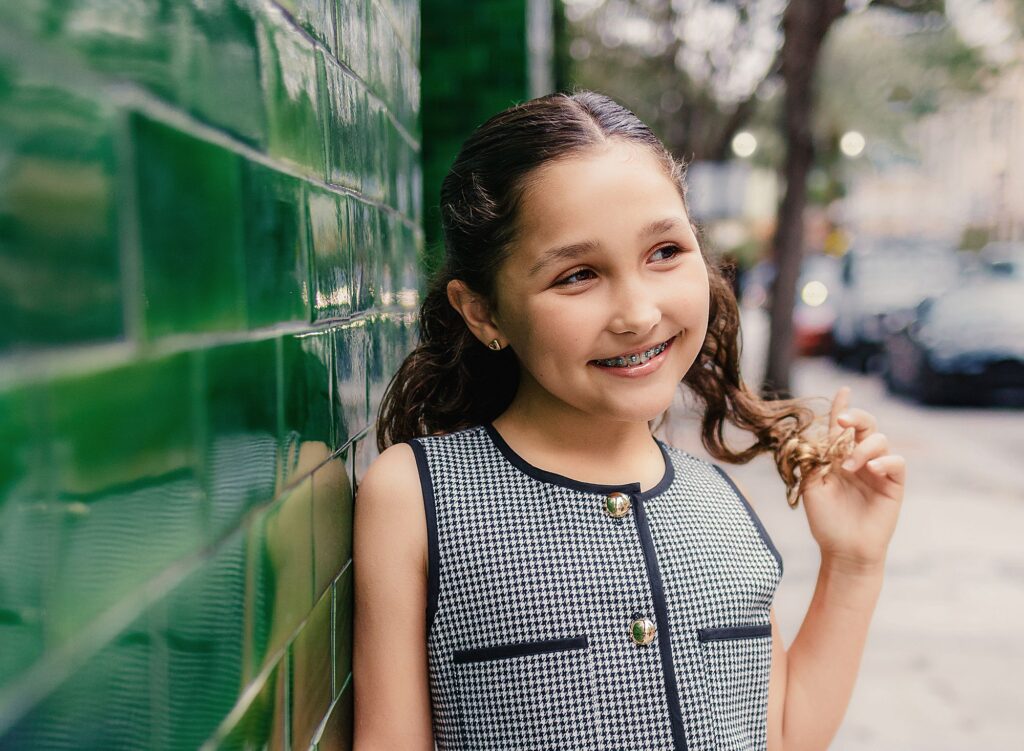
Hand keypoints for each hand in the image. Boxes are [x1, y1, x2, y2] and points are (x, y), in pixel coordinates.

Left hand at [800, 386, 905, 572]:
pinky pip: (897, 463)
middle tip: (842, 421)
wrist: (843, 549)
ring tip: (850, 466)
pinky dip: (884, 460)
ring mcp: (878, 471)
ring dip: (863, 447)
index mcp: (837, 457)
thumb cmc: (826, 521)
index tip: (843, 391)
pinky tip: (870, 469)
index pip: (841, 428)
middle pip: (865, 426)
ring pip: (880, 440)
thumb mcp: (812, 487)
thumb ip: (814, 460)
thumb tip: (815, 437)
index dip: (842, 408)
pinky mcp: (893, 484)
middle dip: (856, 417)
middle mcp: (859, 459)